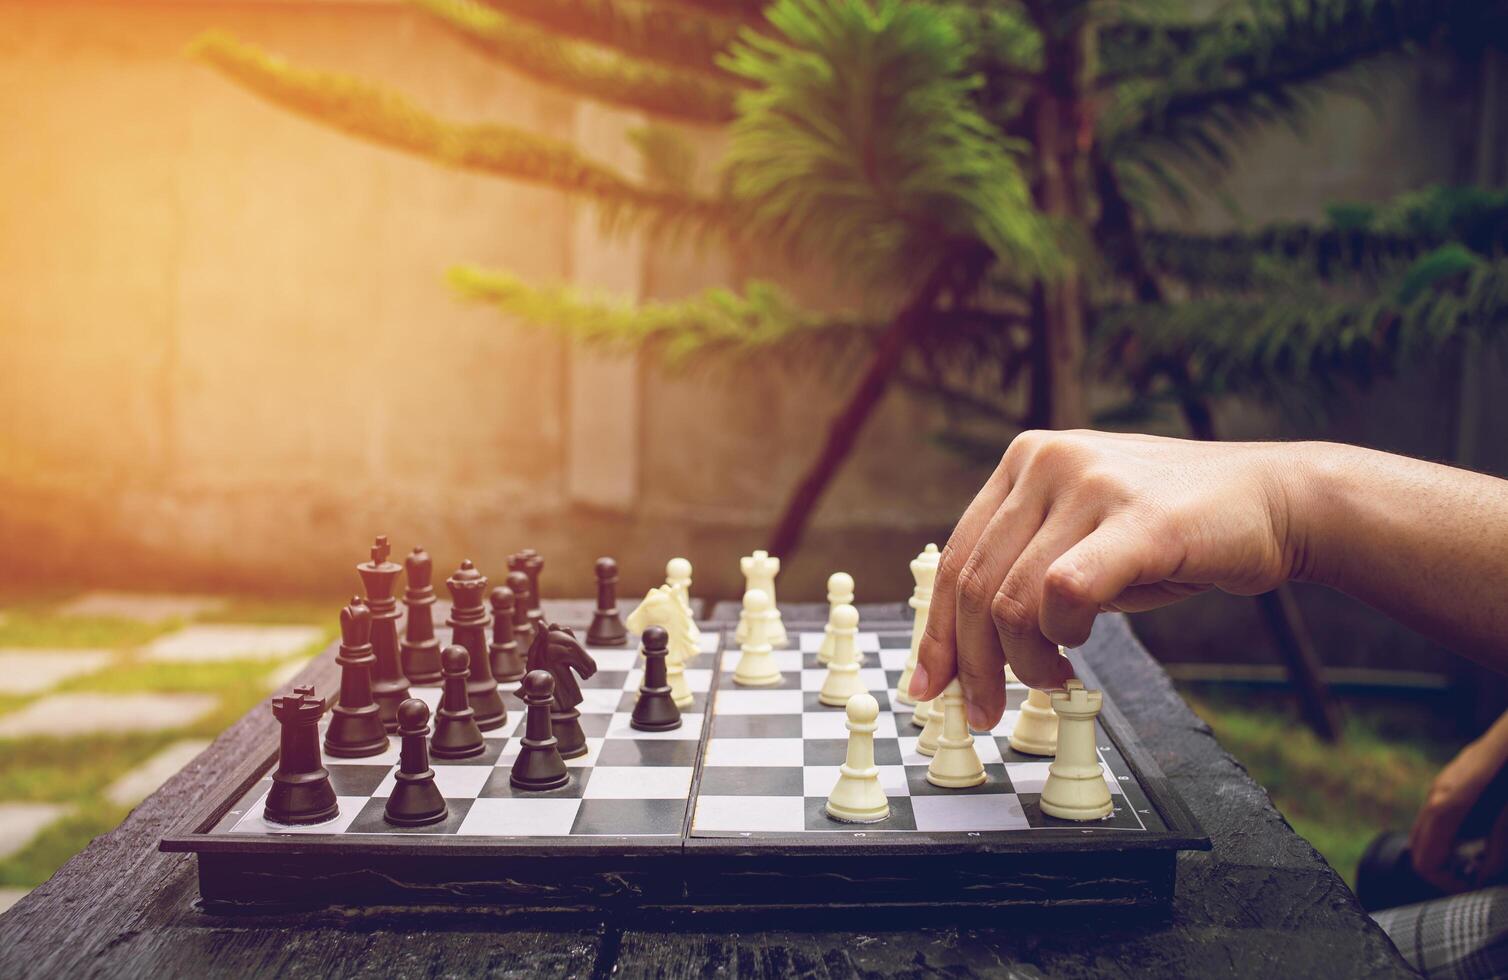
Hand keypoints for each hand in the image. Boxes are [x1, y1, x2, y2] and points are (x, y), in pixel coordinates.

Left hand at [911, 430, 1305, 727]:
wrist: (1276, 501)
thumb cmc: (1175, 530)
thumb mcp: (1082, 535)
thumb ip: (1027, 566)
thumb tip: (968, 642)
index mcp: (1025, 460)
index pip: (958, 558)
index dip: (937, 632)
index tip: (930, 685)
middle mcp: (1046, 461)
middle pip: (976, 585)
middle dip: (972, 663)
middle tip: (981, 709)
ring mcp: (1089, 484)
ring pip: (1014, 598)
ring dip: (1026, 660)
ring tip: (1052, 678)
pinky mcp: (1135, 519)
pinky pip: (1066, 591)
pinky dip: (1063, 633)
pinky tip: (1079, 646)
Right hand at [1411, 733, 1507, 891]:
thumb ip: (1497, 841)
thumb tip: (1483, 873)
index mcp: (1448, 806)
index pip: (1427, 861)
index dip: (1448, 884)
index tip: (1474, 890)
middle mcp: (1437, 795)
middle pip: (1420, 849)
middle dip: (1443, 872)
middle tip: (1473, 881)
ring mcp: (1442, 785)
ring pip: (1426, 832)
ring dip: (1446, 854)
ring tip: (1478, 862)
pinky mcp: (1452, 780)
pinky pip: (1438, 817)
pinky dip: (1449, 837)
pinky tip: (1477, 837)